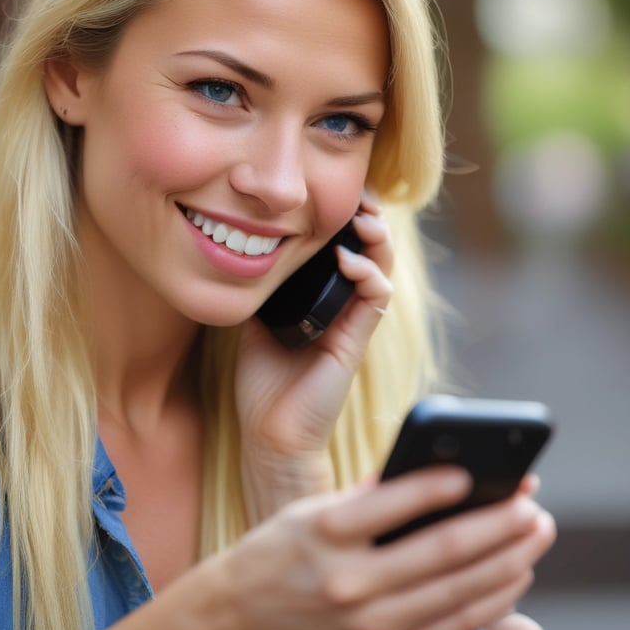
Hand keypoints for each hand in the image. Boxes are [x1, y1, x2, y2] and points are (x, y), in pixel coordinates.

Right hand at [213, 467, 555, 629]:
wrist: (239, 617)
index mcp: (328, 533)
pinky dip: (489, 602)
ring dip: (506, 562)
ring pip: (458, 592)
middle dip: (498, 526)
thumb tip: (430, 472)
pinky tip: (512, 576)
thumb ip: (369, 494)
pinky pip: (450, 627)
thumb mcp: (312, 510)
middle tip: (533, 506)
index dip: (443, 485)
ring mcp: (369, 624)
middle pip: (444, 551)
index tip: (478, 469)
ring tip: (534, 535)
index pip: (397, 501)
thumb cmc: (279, 551)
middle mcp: (350, 581)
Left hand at [235, 194, 392, 519]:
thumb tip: (246, 250)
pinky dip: (367, 274)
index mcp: (323, 299)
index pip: (345, 248)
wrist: (270, 433)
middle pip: (371, 251)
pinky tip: (348, 262)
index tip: (334, 196)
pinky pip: (376, 298)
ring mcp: (353, 322)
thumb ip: (262, 287)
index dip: (346, 220)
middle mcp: (344, 306)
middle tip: (360, 198)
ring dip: (378, 240)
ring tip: (364, 220)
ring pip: (382, 268)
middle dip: (369, 219)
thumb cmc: (263, 382)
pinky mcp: (356, 339)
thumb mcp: (255, 320)